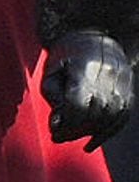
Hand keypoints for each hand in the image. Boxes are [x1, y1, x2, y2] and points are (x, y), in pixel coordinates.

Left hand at [41, 30, 133, 150]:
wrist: (97, 37)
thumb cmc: (68, 52)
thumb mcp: (52, 66)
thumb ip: (52, 93)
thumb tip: (57, 124)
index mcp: (87, 68)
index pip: (78, 104)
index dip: (66, 121)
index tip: (54, 131)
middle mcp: (109, 80)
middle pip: (93, 115)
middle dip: (74, 130)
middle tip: (58, 137)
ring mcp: (122, 89)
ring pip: (107, 121)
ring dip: (87, 133)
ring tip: (70, 136)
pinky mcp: (128, 97)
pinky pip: (119, 122)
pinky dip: (105, 135)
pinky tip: (90, 144)